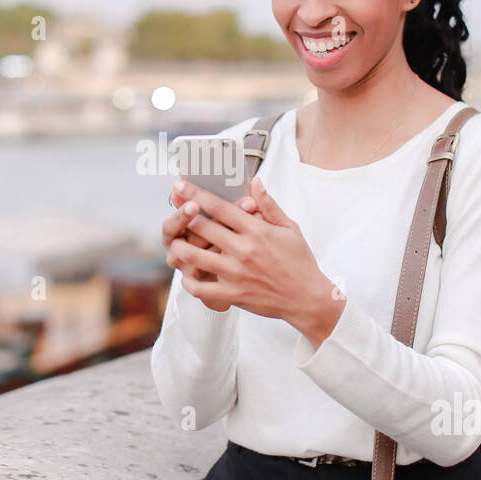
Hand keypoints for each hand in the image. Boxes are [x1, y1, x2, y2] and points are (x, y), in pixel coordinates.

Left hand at [170, 176, 338, 334]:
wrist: (307, 298)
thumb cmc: (299, 261)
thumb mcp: (289, 228)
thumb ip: (269, 205)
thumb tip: (255, 181)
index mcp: (257, 231)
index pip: (220, 207)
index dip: (196, 193)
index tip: (180, 185)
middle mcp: (243, 250)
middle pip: (203, 228)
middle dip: (183, 216)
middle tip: (173, 211)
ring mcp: (236, 273)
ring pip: (195, 257)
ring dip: (180, 248)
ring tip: (176, 243)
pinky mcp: (232, 294)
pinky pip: (201, 289)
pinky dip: (189, 282)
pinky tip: (187, 276)